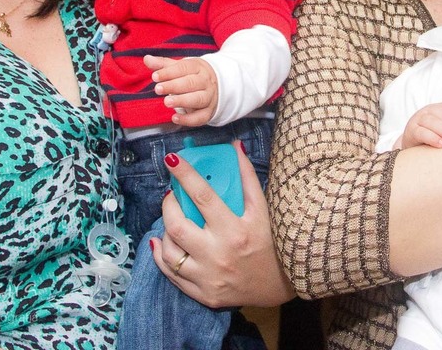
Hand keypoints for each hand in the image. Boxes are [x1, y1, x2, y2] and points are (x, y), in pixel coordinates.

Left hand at [146, 55, 217, 126]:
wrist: (217, 86)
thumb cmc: (192, 75)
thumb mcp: (179, 67)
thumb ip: (162, 64)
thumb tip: (146, 59)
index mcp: (198, 67)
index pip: (184, 68)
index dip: (169, 72)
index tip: (155, 76)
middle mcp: (206, 82)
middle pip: (191, 83)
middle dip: (174, 86)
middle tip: (158, 89)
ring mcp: (209, 97)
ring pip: (198, 99)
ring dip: (182, 101)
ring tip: (167, 102)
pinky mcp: (208, 112)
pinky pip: (200, 117)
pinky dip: (188, 120)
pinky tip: (174, 118)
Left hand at [153, 142, 293, 307]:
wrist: (280, 285)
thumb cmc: (271, 242)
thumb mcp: (263, 209)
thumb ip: (247, 177)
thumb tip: (234, 148)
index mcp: (235, 230)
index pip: (203, 196)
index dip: (185, 175)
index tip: (172, 160)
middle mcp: (218, 255)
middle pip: (178, 225)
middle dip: (168, 204)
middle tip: (172, 195)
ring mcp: (208, 277)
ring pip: (170, 251)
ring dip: (165, 230)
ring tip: (172, 219)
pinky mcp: (203, 294)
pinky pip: (171, 274)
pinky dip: (161, 255)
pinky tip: (161, 241)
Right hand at [398, 102, 441, 148]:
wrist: (413, 150)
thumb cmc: (434, 138)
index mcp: (436, 108)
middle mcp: (425, 111)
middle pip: (441, 112)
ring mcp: (416, 120)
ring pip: (431, 121)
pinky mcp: (410, 132)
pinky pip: (421, 132)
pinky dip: (432, 137)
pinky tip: (441, 144)